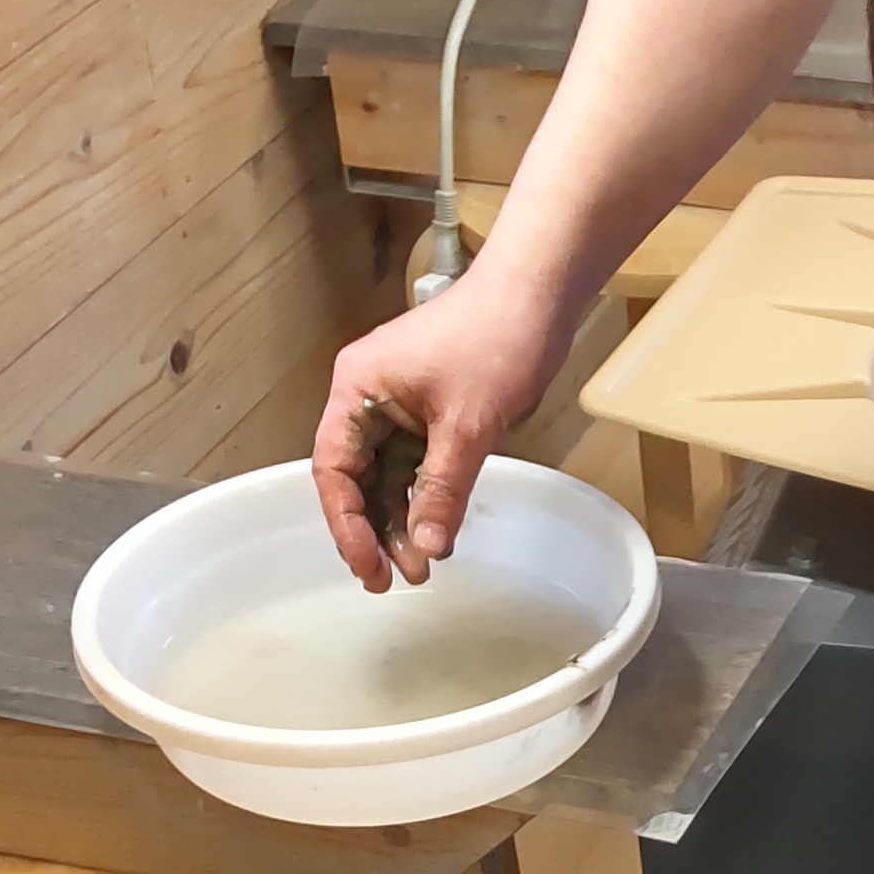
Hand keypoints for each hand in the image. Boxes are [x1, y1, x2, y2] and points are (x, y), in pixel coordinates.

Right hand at [313, 271, 564, 591]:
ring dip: (401, 521)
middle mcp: (368, 398)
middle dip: (374, 530)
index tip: (367, 566)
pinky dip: (424, 499)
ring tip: (421, 566)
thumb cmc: (496, 338)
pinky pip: (415, 465)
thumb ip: (442, 489)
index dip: (346, 524)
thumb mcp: (468, 425)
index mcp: (357, 390)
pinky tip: (436, 534)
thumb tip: (426, 547)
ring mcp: (398, 405)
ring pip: (386, 477)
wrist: (539, 295)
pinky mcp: (429, 412)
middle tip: (394, 579)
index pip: (333, 470)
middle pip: (355, 478)